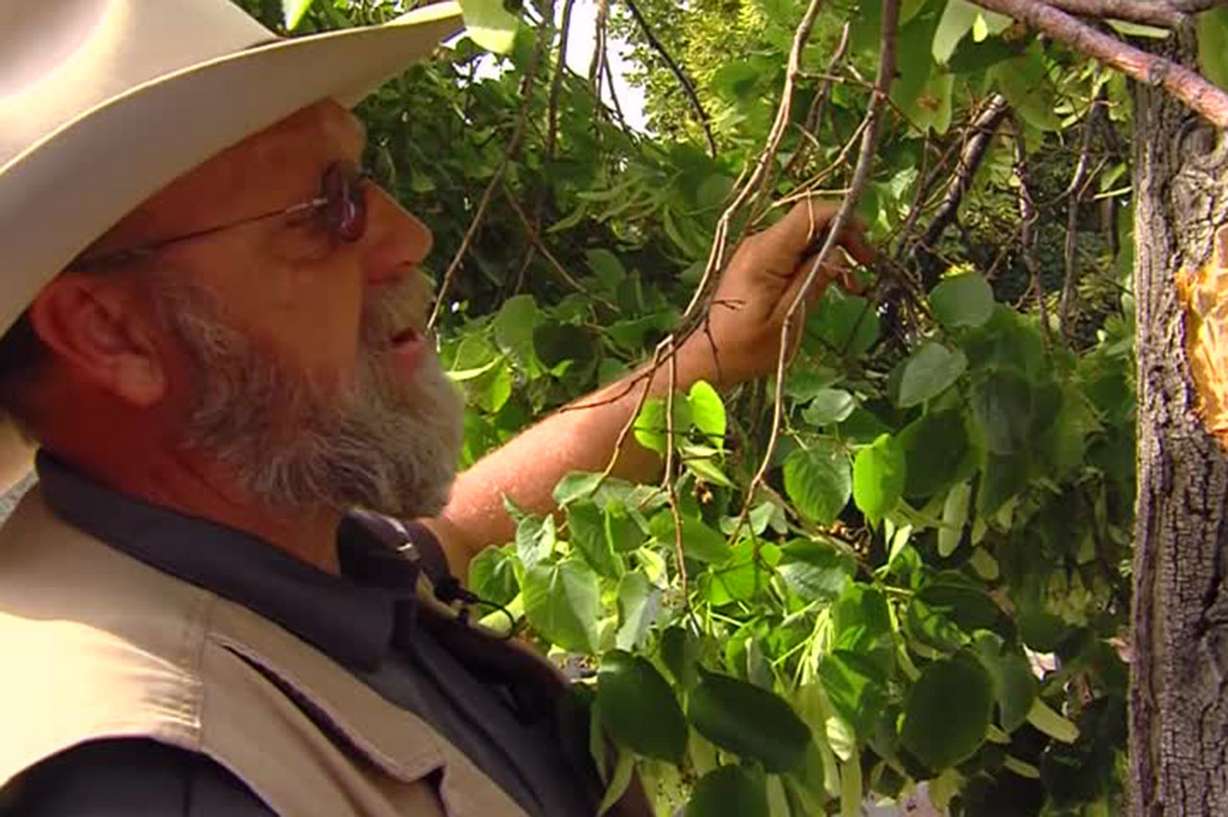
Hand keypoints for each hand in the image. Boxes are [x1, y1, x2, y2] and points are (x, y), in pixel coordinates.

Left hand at [680, 198, 875, 385]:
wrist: (710, 358)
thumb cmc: (746, 347)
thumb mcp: (787, 319)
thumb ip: (813, 281)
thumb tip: (838, 255)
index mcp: (765, 254)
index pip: (808, 213)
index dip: (842, 218)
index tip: (865, 242)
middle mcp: (759, 244)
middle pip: (809, 221)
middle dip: (843, 237)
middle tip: (867, 264)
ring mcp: (757, 252)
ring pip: (804, 236)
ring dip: (831, 252)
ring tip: (851, 284)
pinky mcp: (758, 263)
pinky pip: (792, 251)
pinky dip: (815, 261)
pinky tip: (829, 284)